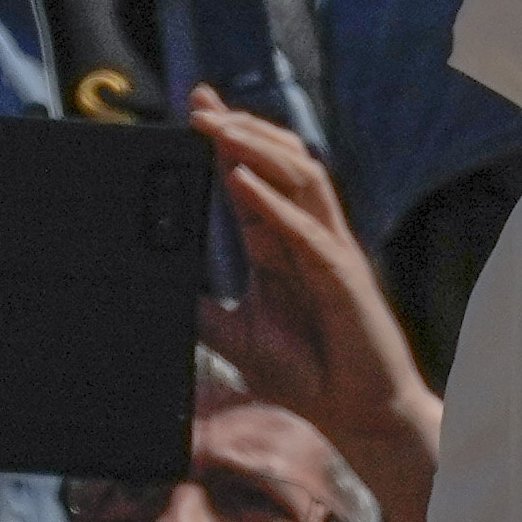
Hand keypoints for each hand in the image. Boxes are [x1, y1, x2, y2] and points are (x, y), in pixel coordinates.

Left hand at [188, 88, 437, 521]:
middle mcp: (308, 236)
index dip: (228, 138)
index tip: (196, 106)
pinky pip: (305, 230)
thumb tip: (162, 294)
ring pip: (301, 178)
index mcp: (282, 244)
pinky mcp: (343, 277)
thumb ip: (205, 315)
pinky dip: (272, 203)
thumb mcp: (240, 341)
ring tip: (218, 129)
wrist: (360, 417)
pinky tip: (240, 182)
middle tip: (200, 105)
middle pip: (280, 161)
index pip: (253, 175)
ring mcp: (330, 251)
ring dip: (257, 148)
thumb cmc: (309, 377)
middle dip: (241, 128)